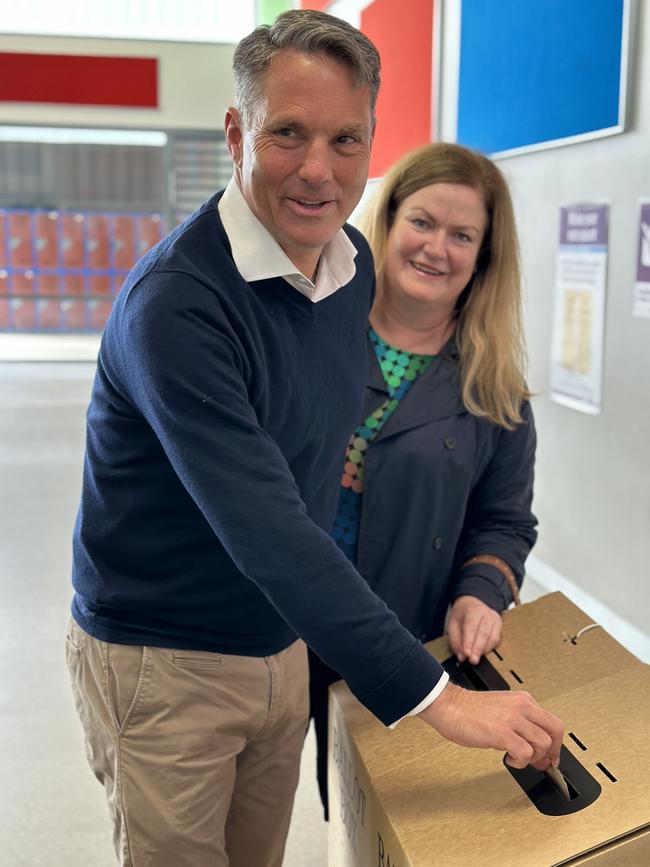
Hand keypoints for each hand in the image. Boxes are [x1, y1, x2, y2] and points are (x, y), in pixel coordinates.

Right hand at [418, 682, 563, 769]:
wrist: (448, 706)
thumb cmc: (468, 710)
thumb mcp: (502, 708)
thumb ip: (519, 722)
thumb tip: (534, 746)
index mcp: (522, 700)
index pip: (552, 722)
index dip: (555, 743)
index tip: (550, 756)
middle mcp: (521, 706)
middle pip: (555, 730)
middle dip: (552, 751)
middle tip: (542, 762)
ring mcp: (512, 719)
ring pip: (543, 743)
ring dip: (533, 758)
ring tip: (518, 757)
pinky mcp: (502, 732)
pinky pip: (525, 752)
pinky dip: (520, 762)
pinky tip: (508, 758)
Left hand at [447, 595, 501, 664]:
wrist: (471, 604)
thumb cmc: (462, 614)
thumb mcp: (453, 624)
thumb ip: (456, 641)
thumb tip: (461, 656)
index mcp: (473, 610)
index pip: (471, 627)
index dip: (469, 642)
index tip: (466, 654)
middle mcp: (486, 613)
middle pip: (484, 633)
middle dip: (477, 649)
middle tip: (472, 660)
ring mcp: (495, 619)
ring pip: (493, 638)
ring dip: (484, 651)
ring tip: (476, 659)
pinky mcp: (500, 626)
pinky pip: (497, 640)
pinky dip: (489, 648)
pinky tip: (482, 653)